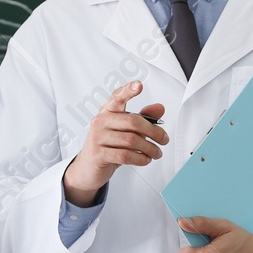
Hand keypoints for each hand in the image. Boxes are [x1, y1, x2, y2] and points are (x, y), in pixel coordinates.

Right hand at [62, 81, 167, 207]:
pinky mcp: (98, 154)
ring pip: (131, 140)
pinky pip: (125, 155)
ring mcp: (97, 138)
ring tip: (156, 153)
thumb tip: (159, 108)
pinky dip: (140, 159)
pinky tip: (145, 159)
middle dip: (154, 132)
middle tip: (163, 139)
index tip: (139, 85)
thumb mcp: (125, 130)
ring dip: (149, 148)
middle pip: (132, 121)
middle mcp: (100, 122)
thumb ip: (143, 118)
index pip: (117, 97)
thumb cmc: (108, 146)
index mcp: (107, 112)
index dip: (128, 90)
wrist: (88, 168)